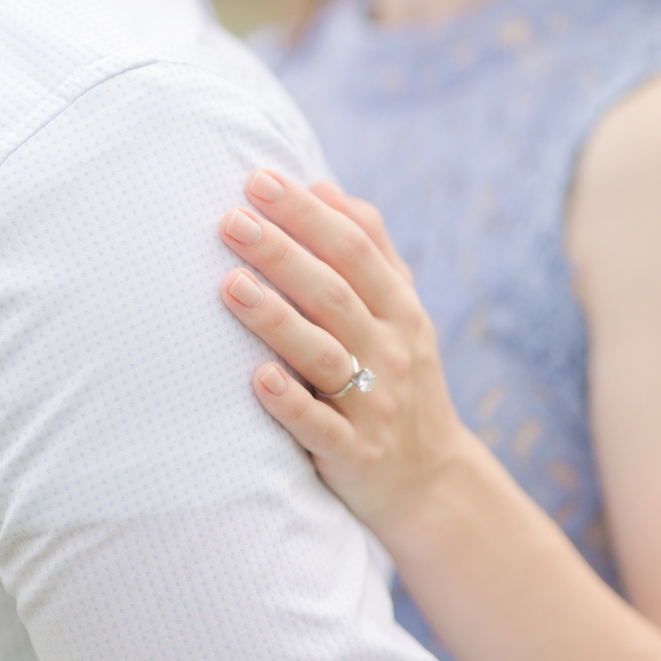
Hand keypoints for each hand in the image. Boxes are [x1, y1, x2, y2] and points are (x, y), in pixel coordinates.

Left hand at [219, 170, 469, 541]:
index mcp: (400, 309)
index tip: (258, 180)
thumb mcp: (401, 309)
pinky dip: (291, 403)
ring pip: (323, 356)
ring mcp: (375, 404)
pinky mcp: (354, 454)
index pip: (354, 249)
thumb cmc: (399, 377)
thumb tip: (324, 186)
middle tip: (231, 220)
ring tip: (229, 285)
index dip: (307, 214)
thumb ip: (370, 246)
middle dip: (282, 254)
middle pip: (335, 294)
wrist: (430, 480)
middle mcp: (392, 351)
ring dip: (277, 319)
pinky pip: (320, 428)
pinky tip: (257, 378)